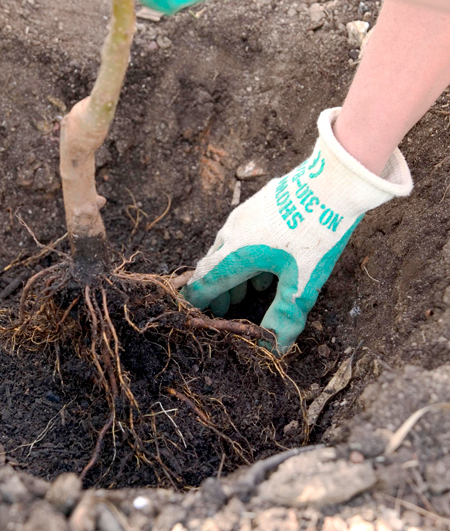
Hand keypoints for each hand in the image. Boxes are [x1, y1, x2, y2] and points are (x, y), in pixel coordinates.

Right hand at [182, 108, 412, 351]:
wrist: (333, 182)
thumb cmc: (316, 234)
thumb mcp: (301, 284)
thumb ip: (284, 318)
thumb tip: (273, 348)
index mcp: (235, 255)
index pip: (203, 285)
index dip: (198, 305)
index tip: (198, 318)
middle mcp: (231, 233)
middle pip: (212, 267)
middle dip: (216, 292)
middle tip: (226, 311)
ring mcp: (243, 215)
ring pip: (226, 249)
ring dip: (232, 274)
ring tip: (247, 293)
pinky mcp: (258, 203)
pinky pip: (241, 234)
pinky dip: (245, 255)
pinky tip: (267, 263)